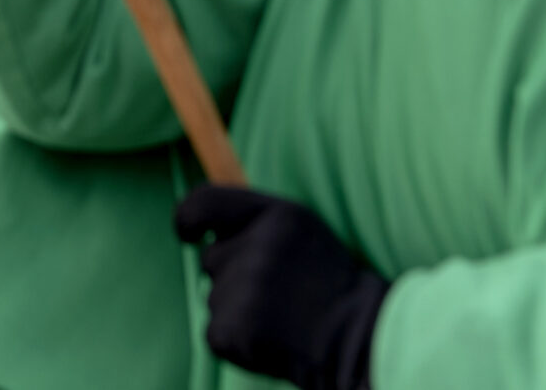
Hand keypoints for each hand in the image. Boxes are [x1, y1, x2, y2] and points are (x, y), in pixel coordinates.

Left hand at [173, 186, 388, 389]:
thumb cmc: (327, 283)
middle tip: (277, 290)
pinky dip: (236, 340)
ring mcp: (242, 290)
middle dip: (233, 273)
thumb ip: (254, 218)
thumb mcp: (300, 231)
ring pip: (215, 296)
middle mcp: (255, 247)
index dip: (188, 218)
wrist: (357, 341)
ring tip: (280, 316)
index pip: (204, 203)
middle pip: (210, 257)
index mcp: (275, 214)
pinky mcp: (232, 330)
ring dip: (238, 308)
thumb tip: (202, 224)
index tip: (188, 232)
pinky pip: (216, 331)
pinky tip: (270, 339)